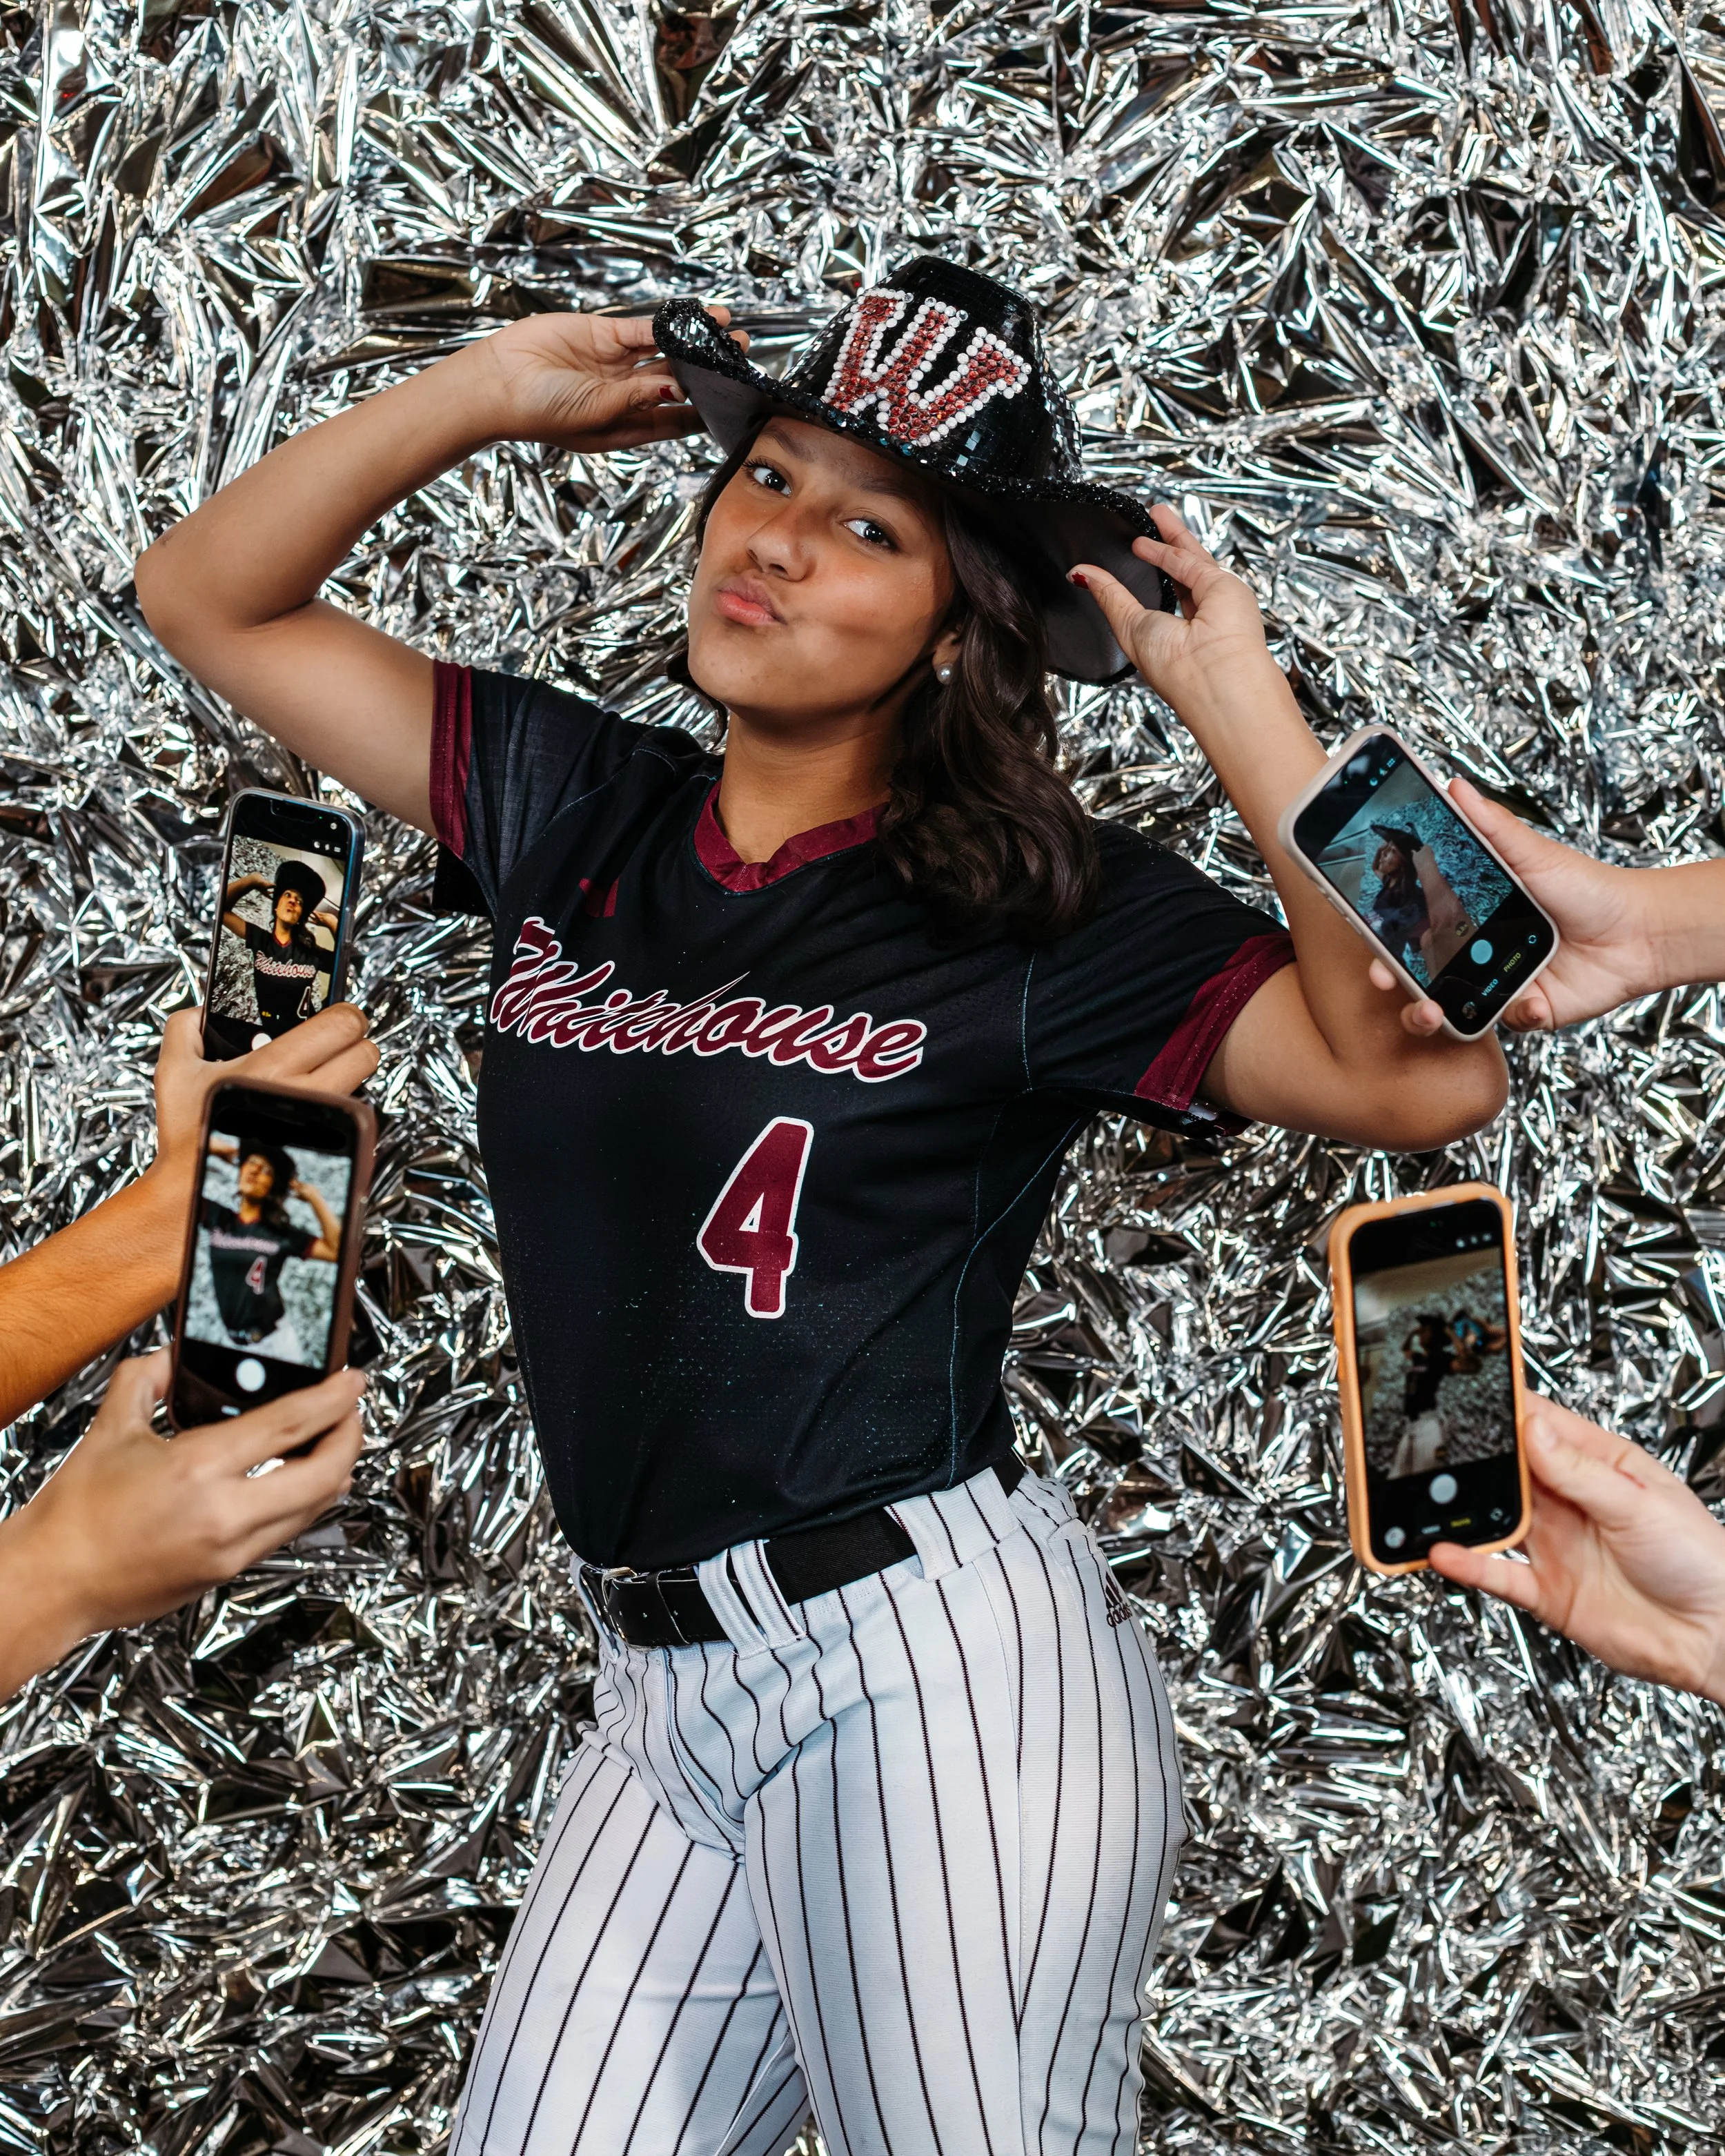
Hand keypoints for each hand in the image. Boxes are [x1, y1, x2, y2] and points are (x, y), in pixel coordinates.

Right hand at [0, 1356, 365, 1695]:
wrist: (53, 1581)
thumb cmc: (75, 1515)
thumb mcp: (112, 1428)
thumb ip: (148, 1378)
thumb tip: (175, 1354)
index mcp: (197, 1468)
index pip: (291, 1424)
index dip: (334, 1398)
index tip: (352, 1380)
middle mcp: (224, 1513)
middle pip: (325, 1473)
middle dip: (350, 1436)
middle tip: (350, 1412)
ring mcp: (232, 1549)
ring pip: (315, 1508)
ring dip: (334, 1471)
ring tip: (330, 1441)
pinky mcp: (229, 1573)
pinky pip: (287, 1531)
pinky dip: (304, 1501)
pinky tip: (297, 1480)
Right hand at [150, 1002, 378, 1203]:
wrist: (200, 1187)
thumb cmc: (191, 1134)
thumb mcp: (174, 1071)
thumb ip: (186, 1027)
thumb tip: (203, 1010)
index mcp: (272, 1067)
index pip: (342, 1023)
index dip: (343, 1014)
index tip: (335, 1017)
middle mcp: (306, 1095)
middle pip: (367, 1053)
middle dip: (355, 1043)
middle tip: (336, 1044)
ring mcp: (323, 1124)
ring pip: (363, 1085)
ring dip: (349, 1076)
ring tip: (321, 1077)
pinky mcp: (334, 1147)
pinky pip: (354, 1116)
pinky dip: (343, 1107)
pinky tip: (316, 1106)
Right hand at [475, 307, 747, 454]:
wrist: (498, 383)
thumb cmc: (542, 412)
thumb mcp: (597, 413)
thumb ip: (639, 399)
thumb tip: (678, 387)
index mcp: (630, 427)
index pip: (680, 421)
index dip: (709, 411)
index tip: (738, 401)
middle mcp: (629, 397)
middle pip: (681, 382)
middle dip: (712, 371)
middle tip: (744, 357)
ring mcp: (617, 365)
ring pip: (668, 352)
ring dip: (698, 343)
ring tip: (730, 331)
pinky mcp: (603, 337)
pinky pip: (643, 329)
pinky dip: (669, 324)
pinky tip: (697, 318)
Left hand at [1071, 506, 1276, 715]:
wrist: (1213, 679)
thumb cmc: (1176, 669)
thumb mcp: (1129, 627)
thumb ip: (1109, 595)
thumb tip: (1079, 574)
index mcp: (1178, 638)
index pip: (1165, 599)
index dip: (1151, 577)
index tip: (1134, 556)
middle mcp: (1200, 619)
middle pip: (1182, 573)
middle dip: (1166, 547)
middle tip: (1149, 524)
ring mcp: (1215, 600)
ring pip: (1191, 559)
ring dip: (1171, 535)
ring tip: (1153, 514)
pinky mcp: (1223, 585)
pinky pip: (1190, 562)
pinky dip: (1167, 549)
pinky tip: (1144, 540)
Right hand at [1367, 779, 1659, 1035]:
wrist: (1639, 931)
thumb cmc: (1587, 889)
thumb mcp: (1533, 854)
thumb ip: (1490, 827)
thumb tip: (1455, 787)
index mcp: (1469, 917)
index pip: (1413, 928)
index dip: (1386, 936)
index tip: (1368, 936)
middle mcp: (1476, 954)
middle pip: (1418, 975)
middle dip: (1394, 982)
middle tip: (1386, 979)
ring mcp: (1497, 985)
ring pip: (1447, 1010)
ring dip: (1429, 1016)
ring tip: (1432, 1012)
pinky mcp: (1524, 1011)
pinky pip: (1504, 1021)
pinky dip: (1517, 1013)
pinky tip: (1533, 1000)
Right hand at [1430, 1393, 1724, 1702]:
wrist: (1715, 1638)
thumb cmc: (1701, 1562)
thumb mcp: (1642, 1504)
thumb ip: (1581, 1473)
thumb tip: (1533, 1431)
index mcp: (1599, 1467)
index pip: (1542, 1427)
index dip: (1507, 1411)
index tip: (1469, 1396)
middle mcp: (1571, 1503)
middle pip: (1509, 1472)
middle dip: (1473, 1459)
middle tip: (1435, 1449)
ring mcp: (1556, 1546)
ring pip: (1495, 1520)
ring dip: (1461, 1511)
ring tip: (1427, 1499)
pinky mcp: (1547, 1591)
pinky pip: (1498, 1574)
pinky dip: (1468, 1565)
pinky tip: (1444, 1552)